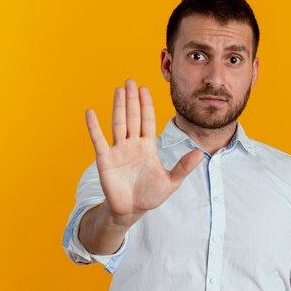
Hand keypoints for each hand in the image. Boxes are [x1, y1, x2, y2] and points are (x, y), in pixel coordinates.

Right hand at [85, 79, 203, 227]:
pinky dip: (94, 127)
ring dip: (118, 107)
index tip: (144, 89)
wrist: (131, 210)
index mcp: (148, 147)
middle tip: (130, 81)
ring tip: (118, 90)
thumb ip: (183, 167)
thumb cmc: (150, 195)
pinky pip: (99, 140)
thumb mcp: (171, 182)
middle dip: (132, 99)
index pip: (148, 121)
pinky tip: (90, 112)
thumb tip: (200, 154)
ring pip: (118, 124)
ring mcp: (118, 150)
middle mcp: (132, 144)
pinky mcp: (105, 160)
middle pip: (133, 117)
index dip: (146, 105)